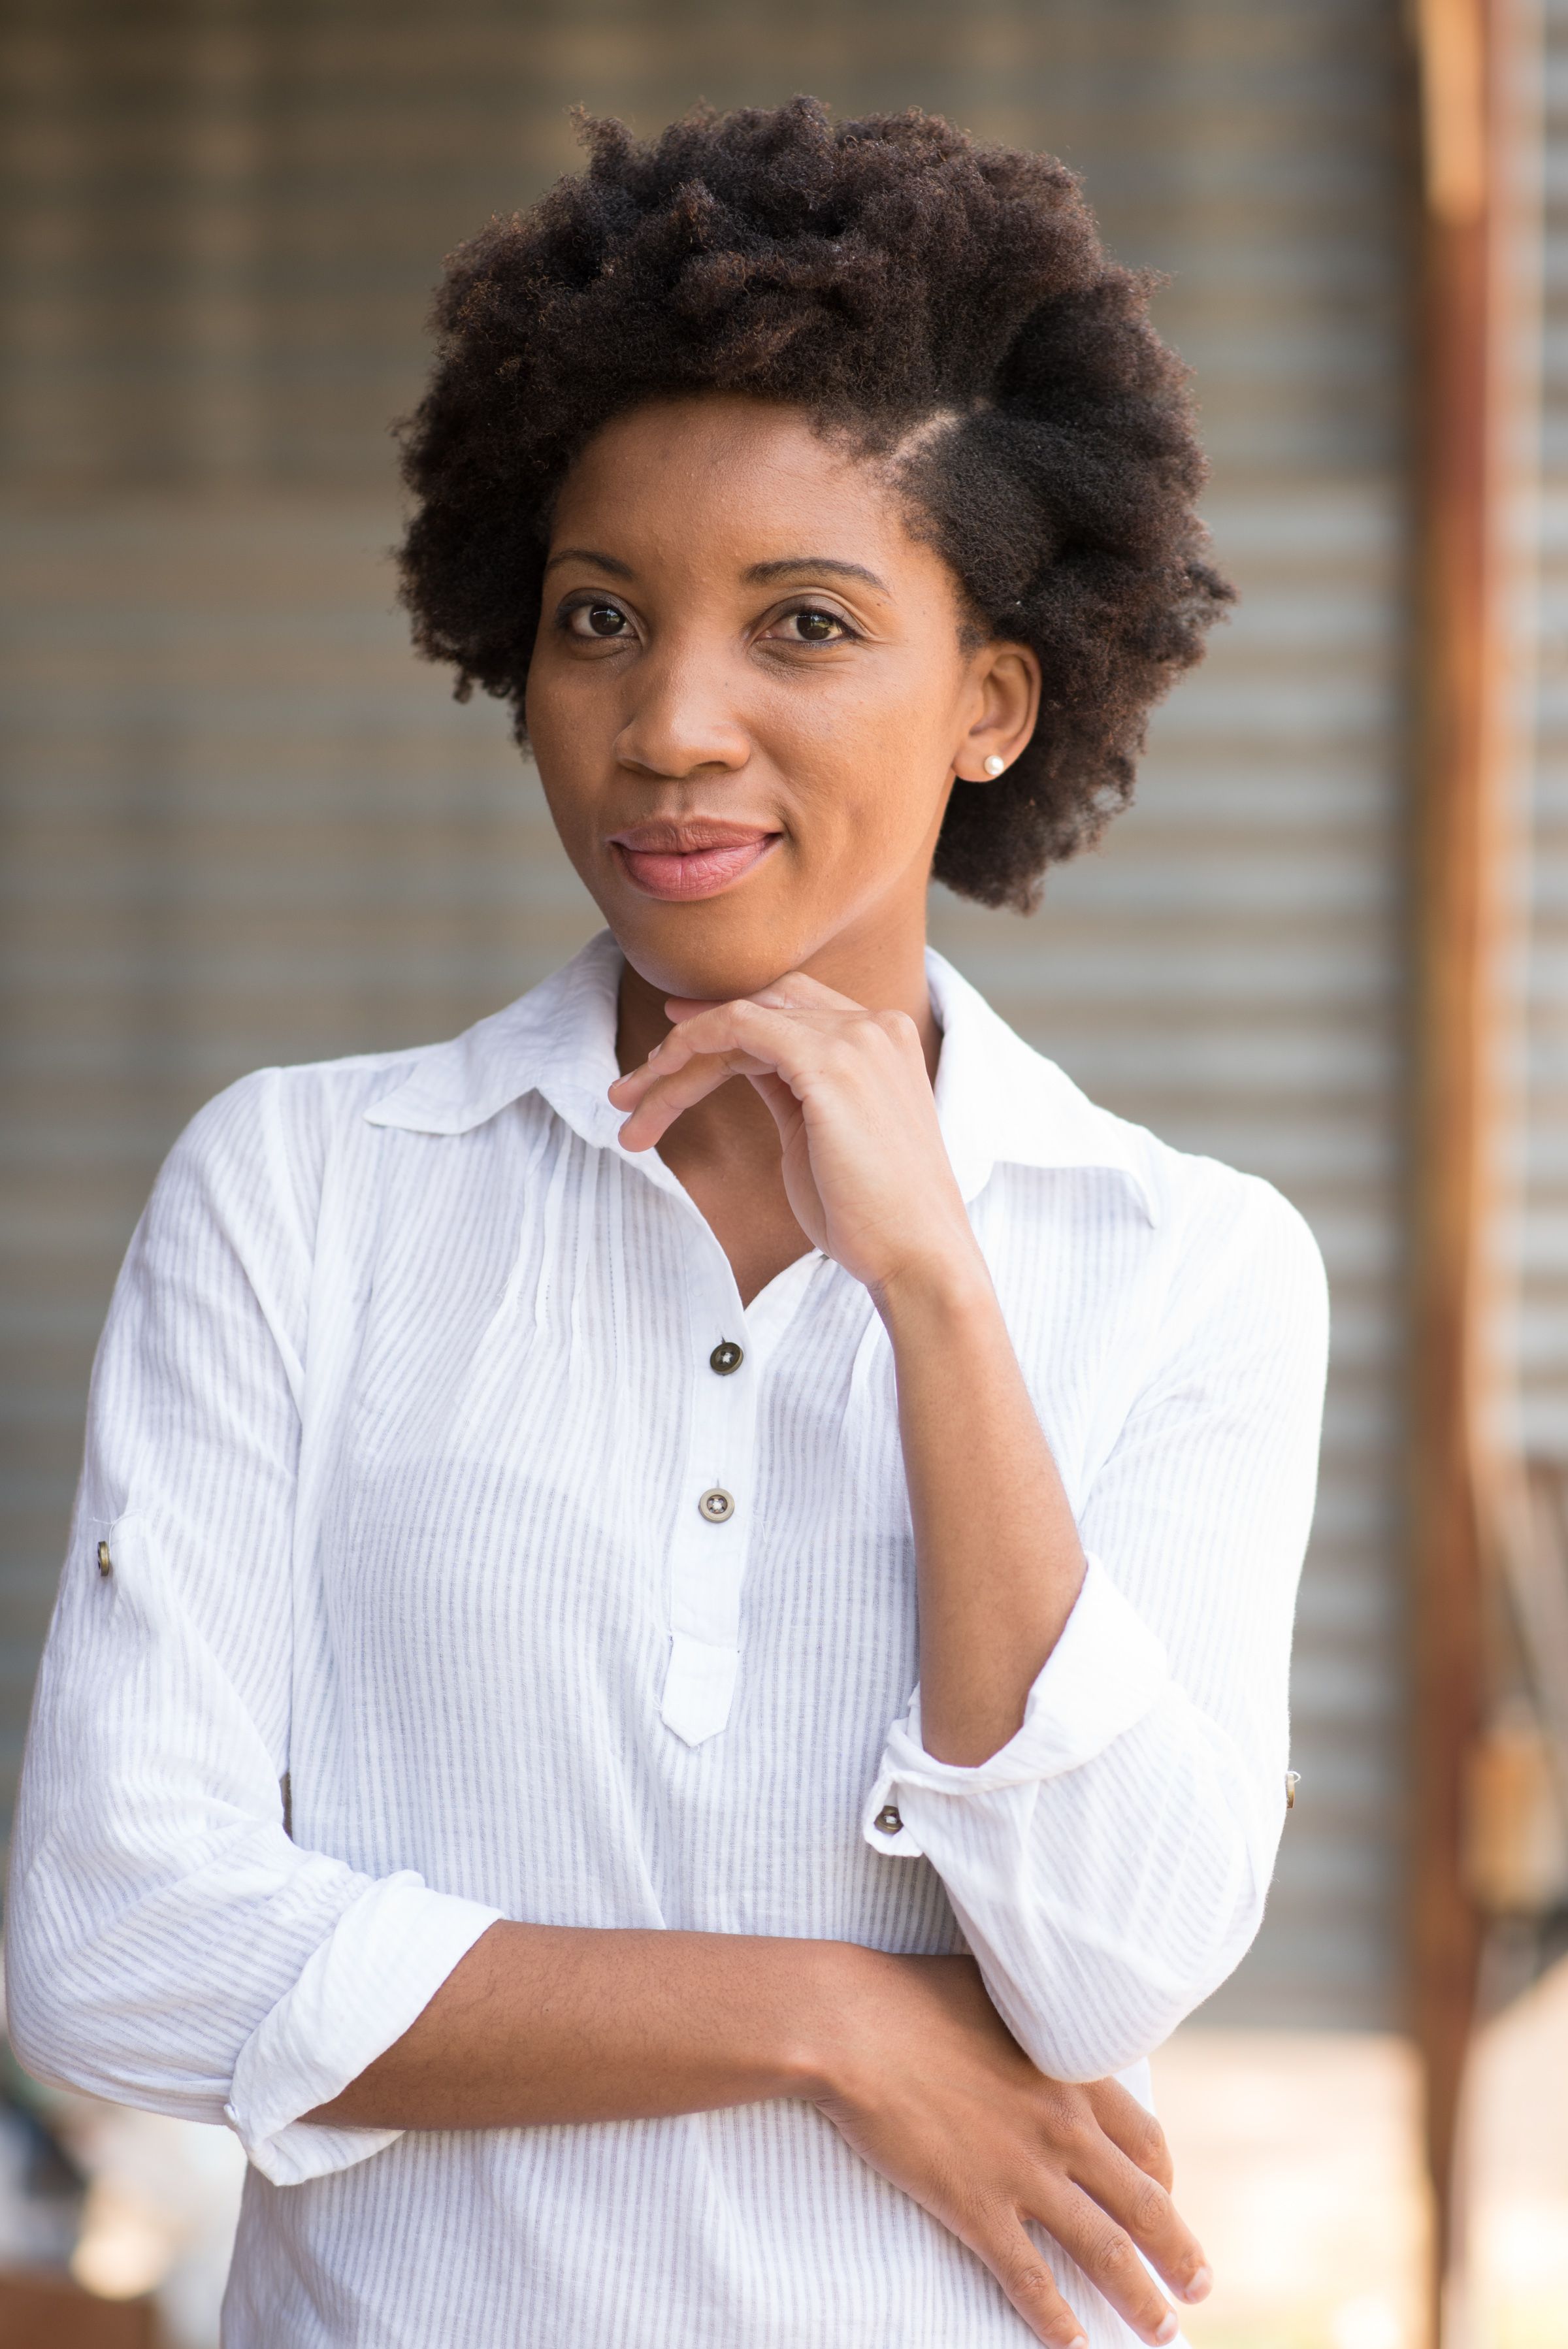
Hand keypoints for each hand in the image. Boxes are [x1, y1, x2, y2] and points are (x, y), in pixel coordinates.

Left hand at [607, 971, 981, 1301]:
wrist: (917, 1257)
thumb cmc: (870, 1215)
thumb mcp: (821, 1134)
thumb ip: (790, 1088)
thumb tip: (744, 1062)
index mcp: (881, 1040)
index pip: (788, 1006)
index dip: (720, 1018)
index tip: (668, 1046)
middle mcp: (873, 1025)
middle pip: (757, 1008)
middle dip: (685, 1041)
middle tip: (627, 1089)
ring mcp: (856, 1039)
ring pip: (738, 1021)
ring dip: (673, 1060)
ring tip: (626, 1106)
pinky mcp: (830, 1063)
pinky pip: (739, 1027)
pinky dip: (693, 1043)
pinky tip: (661, 1077)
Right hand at [812, 1952, 1209, 2347]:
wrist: (854, 2024)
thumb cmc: (915, 1994)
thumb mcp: (1000, 1988)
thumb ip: (1035, 2016)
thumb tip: (1044, 2014)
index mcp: (1073, 2073)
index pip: (1145, 2141)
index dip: (1163, 2182)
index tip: (1165, 2205)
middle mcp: (1063, 2127)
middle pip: (1144, 2205)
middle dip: (1179, 2255)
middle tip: (1199, 2289)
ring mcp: (1022, 2171)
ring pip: (1103, 2251)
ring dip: (1139, 2300)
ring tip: (1163, 2334)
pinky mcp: (975, 2206)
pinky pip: (1028, 2277)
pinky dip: (1055, 2319)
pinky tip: (1074, 2346)